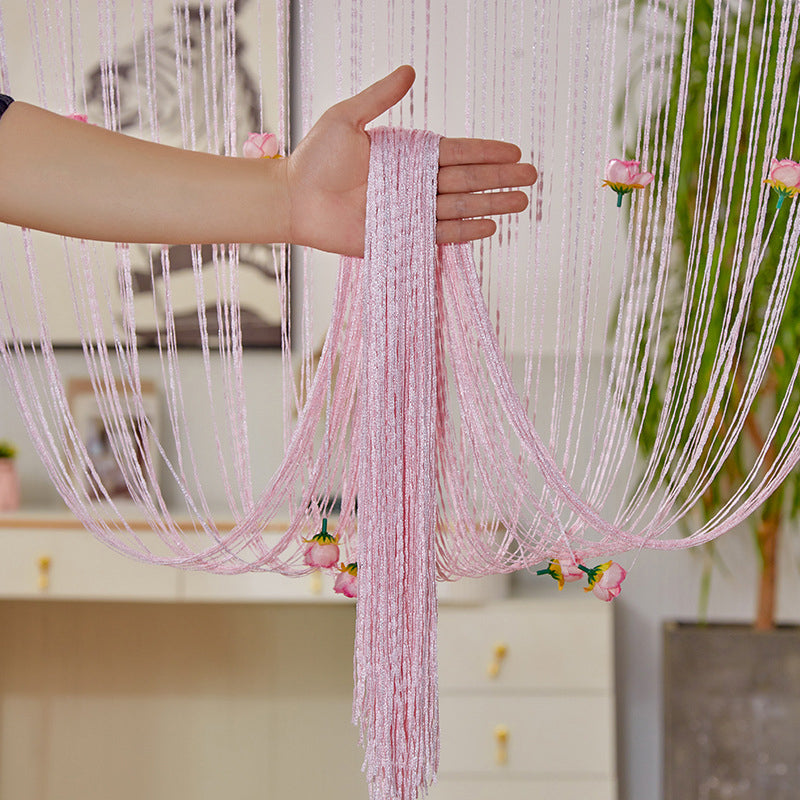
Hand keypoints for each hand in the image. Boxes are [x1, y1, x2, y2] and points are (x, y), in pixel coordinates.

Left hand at [284, 65, 536, 256]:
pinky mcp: (401, 237)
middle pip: (467, 180)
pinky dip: (465, 232)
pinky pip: (439, 234)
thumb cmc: (315, 158)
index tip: (515, 152)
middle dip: (500, 179)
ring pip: (460, 208)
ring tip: (521, 203)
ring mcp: (410, 212)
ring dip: (491, 205)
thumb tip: (410, 71)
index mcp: (407, 156)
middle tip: (532, 179)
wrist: (295, 198)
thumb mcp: (347, 118)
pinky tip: (490, 227)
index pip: (457, 152)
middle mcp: (414, 184)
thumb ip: (380, 98)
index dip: (487, 152)